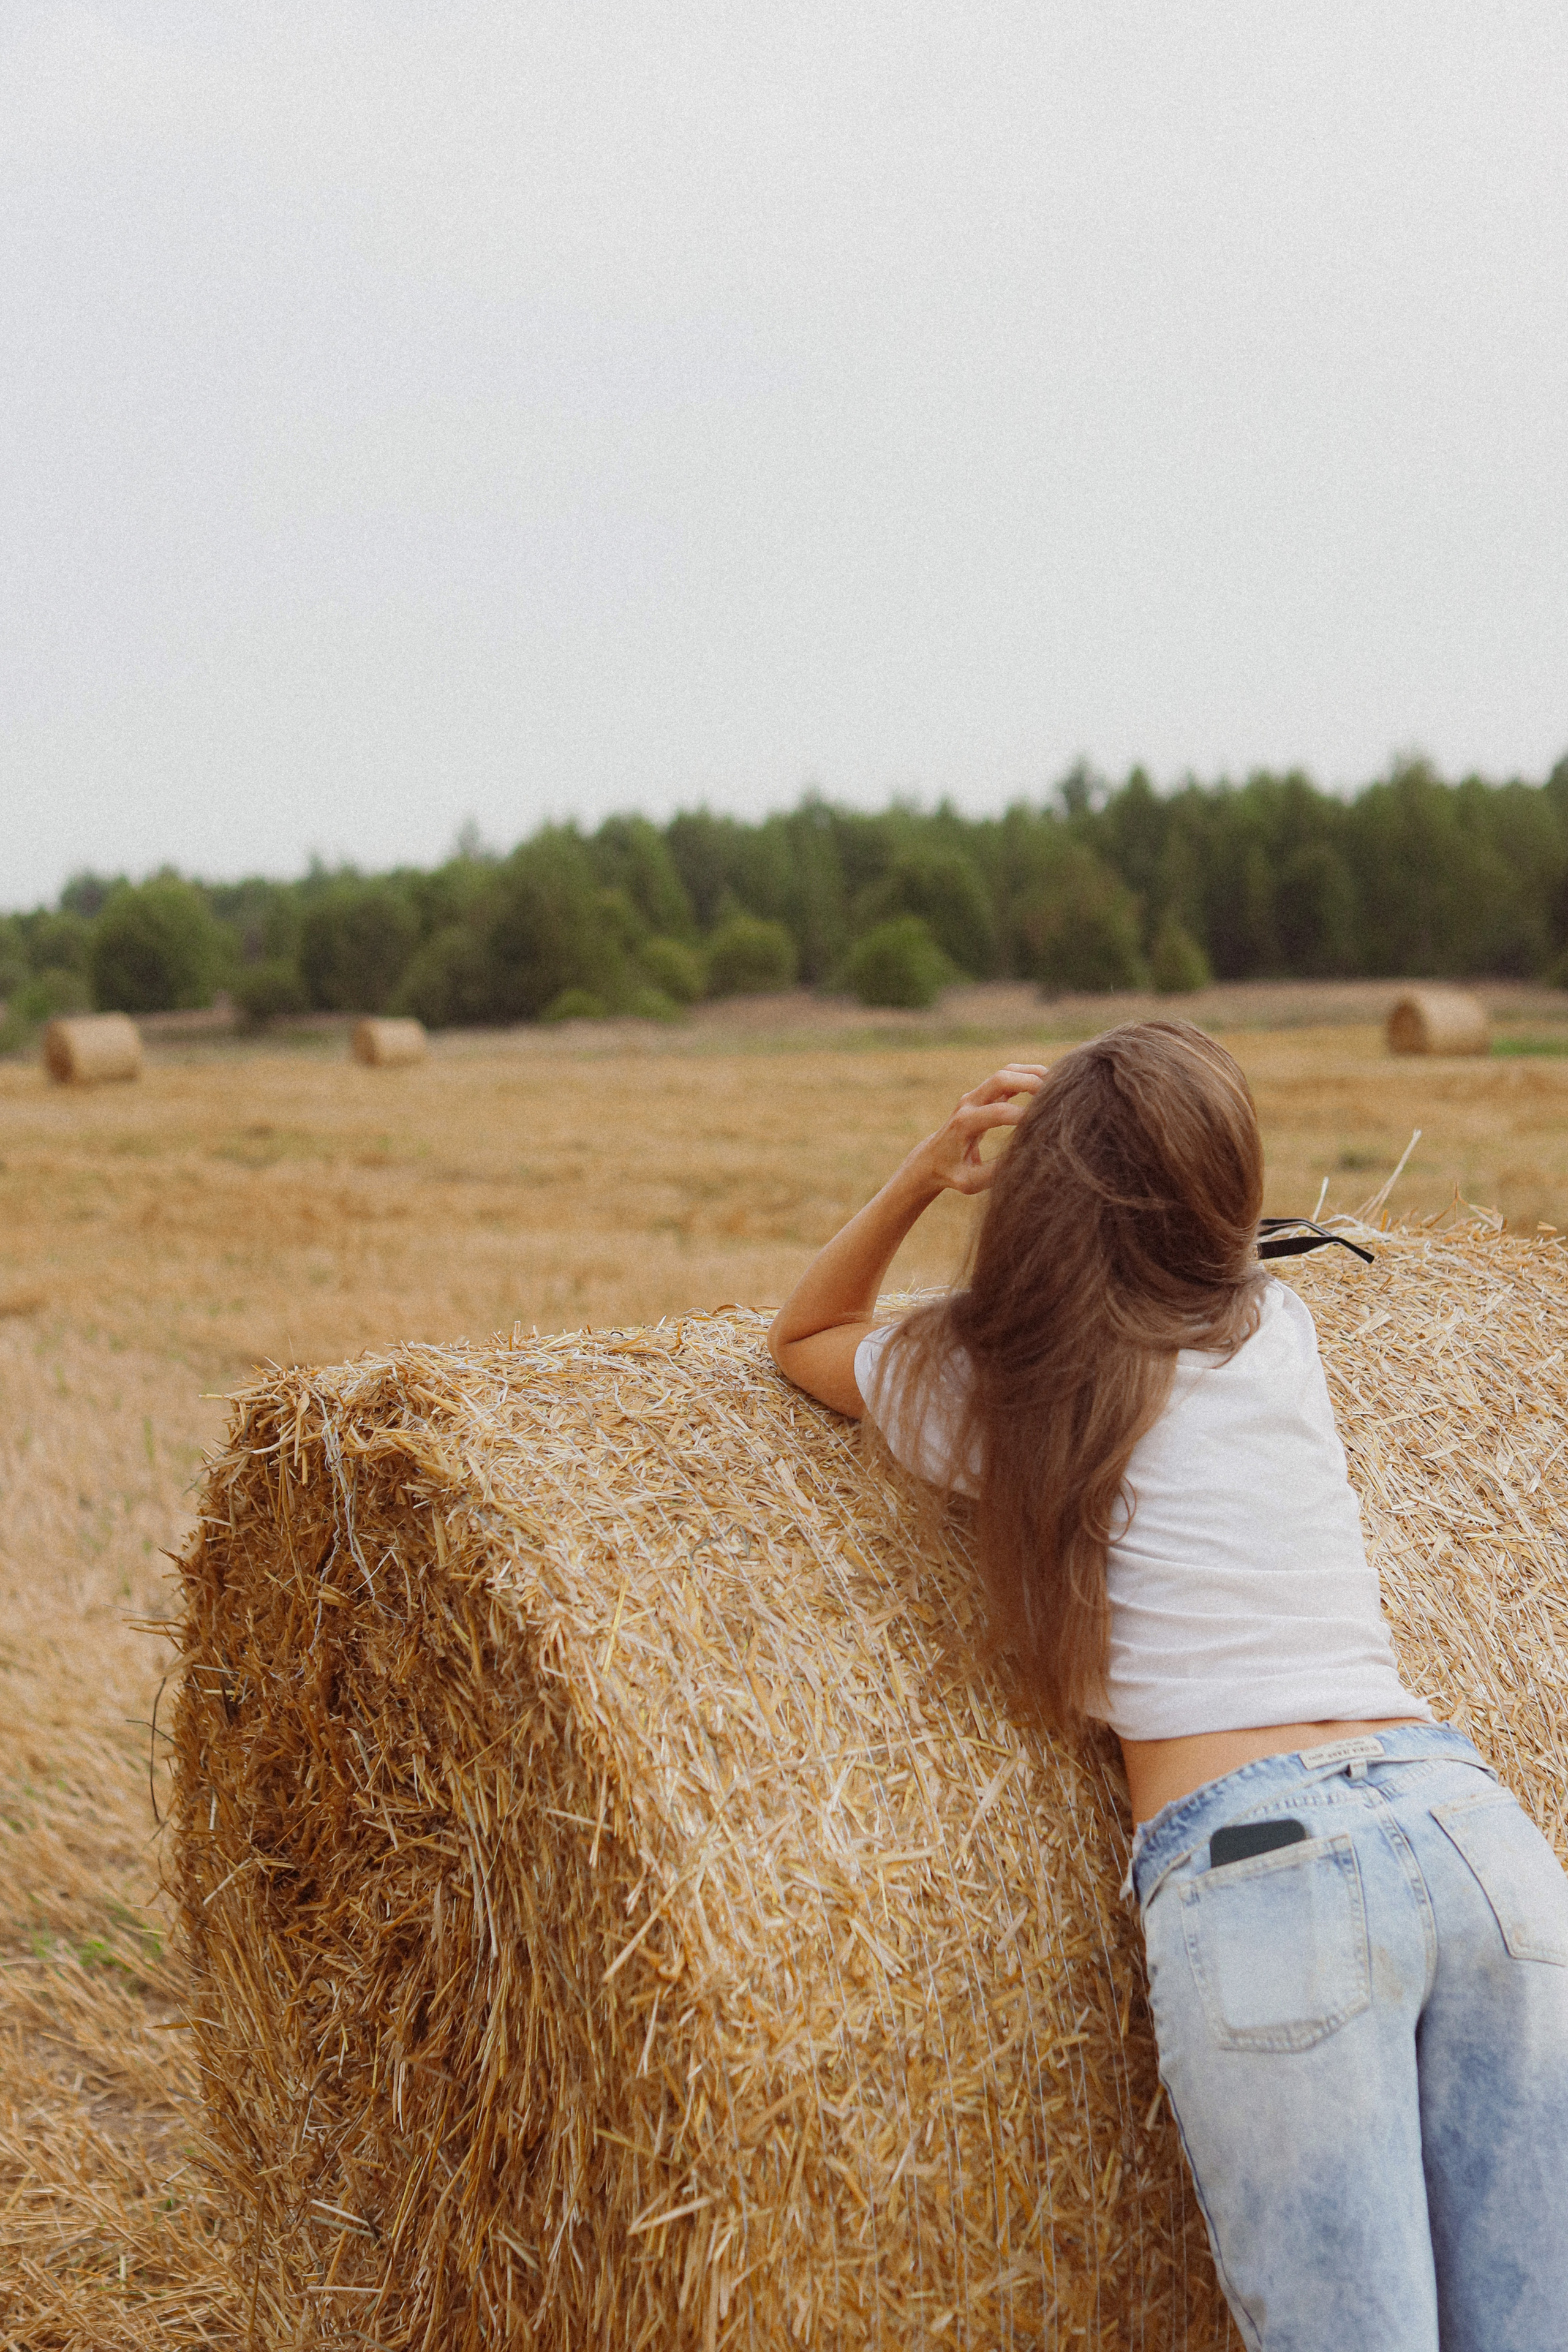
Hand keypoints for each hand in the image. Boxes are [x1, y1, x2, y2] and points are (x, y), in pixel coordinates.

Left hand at [904, 1063, 1050, 1197]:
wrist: (931, 1158)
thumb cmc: (952, 1173)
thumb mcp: (970, 1181)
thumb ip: (995, 1173)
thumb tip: (1026, 1162)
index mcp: (964, 1124)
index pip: (998, 1112)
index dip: (1023, 1115)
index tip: (1045, 1125)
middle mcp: (969, 1103)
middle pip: (1000, 1080)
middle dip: (1029, 1083)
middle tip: (1056, 1093)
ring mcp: (975, 1095)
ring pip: (1005, 1072)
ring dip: (1030, 1073)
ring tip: (1057, 1083)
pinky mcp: (983, 1094)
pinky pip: (1007, 1075)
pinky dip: (1027, 1074)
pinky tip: (1047, 1083)